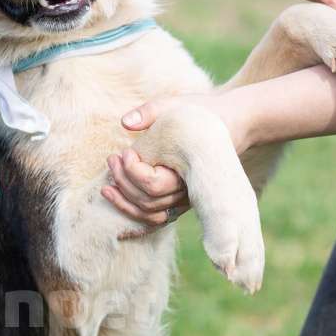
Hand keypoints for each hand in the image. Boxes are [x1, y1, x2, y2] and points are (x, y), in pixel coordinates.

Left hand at [101, 95, 250, 238]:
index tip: (125, 151)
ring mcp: (184, 198)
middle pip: (147, 201)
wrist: (229, 124)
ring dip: (124, 203)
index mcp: (187, 170)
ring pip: (150, 215)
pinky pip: (158, 221)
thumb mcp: (174, 105)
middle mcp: (187, 190)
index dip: (132, 170)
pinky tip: (118, 230)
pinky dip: (138, 227)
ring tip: (107, 185)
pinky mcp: (179, 200)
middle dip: (123, 181)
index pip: (153, 185)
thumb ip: (150, 112)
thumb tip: (125, 123)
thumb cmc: (200, 112)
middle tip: (112, 159)